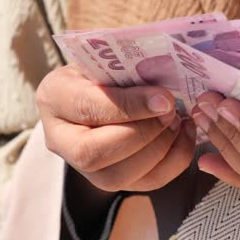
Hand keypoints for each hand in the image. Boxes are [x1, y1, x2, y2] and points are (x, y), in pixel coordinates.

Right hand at [36, 63, 196, 191]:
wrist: (106, 90)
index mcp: (54, 98)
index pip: (86, 108)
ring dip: (158, 149)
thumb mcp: (110, 57)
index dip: (128, 107)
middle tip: (171, 112)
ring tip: (177, 122)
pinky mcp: (114, 180)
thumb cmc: (108, 69)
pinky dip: (174, 160)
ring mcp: (85, 167)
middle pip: (93, 154)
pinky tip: (184, 134)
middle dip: (142, 134)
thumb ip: (128, 65)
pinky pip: (146, 182)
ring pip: (118, 176)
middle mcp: (60, 139)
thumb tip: (166, 80)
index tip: (165, 99)